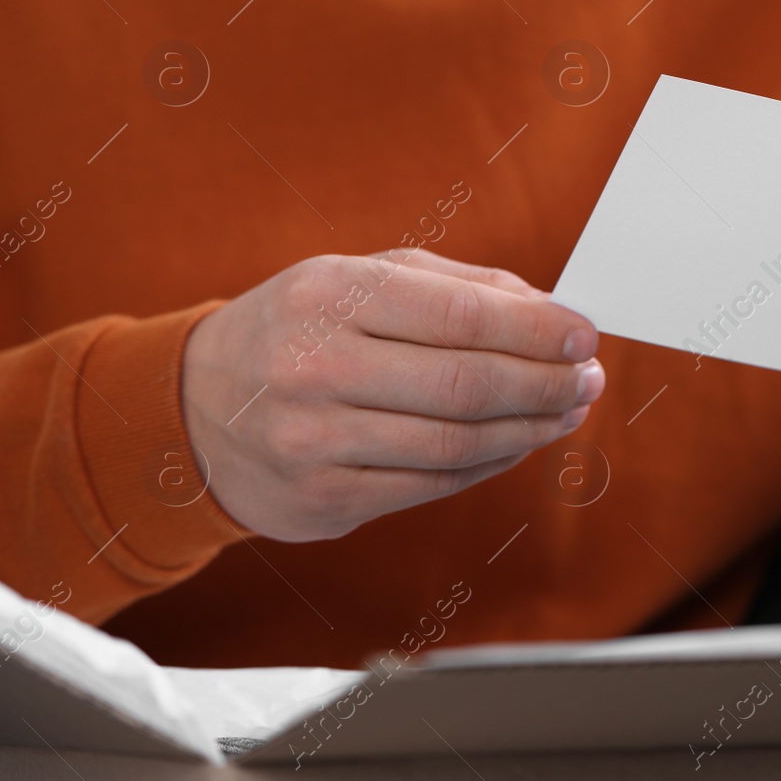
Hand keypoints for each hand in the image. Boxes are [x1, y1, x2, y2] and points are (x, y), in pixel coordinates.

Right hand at [181, 249, 603, 540]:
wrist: (192, 408)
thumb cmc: (301, 329)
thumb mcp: (360, 279)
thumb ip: (458, 288)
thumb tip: (552, 313)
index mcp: (329, 296)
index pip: (462, 317)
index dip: (538, 332)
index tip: (586, 338)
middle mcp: (314, 368)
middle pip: (467, 386)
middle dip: (546, 384)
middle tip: (588, 381)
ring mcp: (314, 443)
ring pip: (456, 445)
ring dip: (529, 431)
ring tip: (566, 412)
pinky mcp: (321, 501)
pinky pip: (432, 486)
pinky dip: (489, 465)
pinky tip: (517, 444)